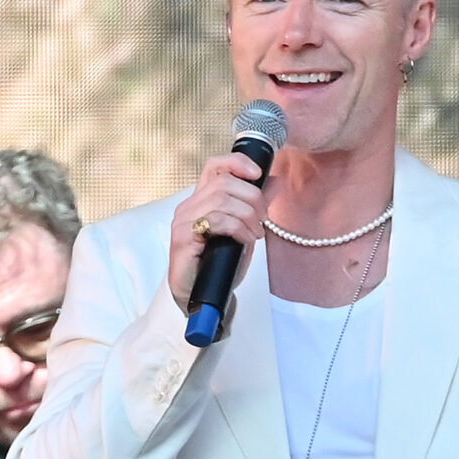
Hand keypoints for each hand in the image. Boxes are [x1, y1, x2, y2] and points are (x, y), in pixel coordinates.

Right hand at [168, 151, 270, 314]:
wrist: (201, 296)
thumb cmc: (219, 264)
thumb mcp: (244, 230)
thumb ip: (256, 205)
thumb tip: (275, 181)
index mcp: (203, 200)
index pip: (215, 166)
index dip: (237, 162)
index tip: (258, 173)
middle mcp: (190, 206)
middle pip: (224, 182)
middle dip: (252, 198)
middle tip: (262, 219)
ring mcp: (184, 220)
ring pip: (222, 199)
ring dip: (248, 215)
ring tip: (255, 233)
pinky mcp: (184, 236)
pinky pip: (216, 220)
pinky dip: (238, 228)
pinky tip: (245, 240)